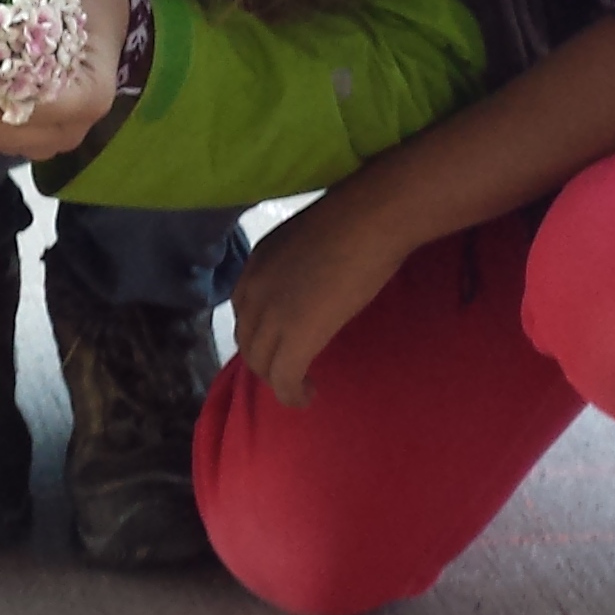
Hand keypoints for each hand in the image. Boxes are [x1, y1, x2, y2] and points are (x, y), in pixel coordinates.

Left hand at [228, 188, 411, 406]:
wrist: (371, 218)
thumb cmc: (356, 216)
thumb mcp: (311, 239)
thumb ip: (302, 262)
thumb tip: (317, 277)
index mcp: (257, 262)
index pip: (243, 309)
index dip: (258, 331)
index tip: (278, 341)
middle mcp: (254, 290)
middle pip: (247, 340)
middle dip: (263, 360)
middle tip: (288, 370)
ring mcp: (272, 316)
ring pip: (261, 363)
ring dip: (277, 380)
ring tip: (298, 387)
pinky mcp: (296, 338)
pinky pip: (283, 379)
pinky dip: (292, 394)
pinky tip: (307, 397)